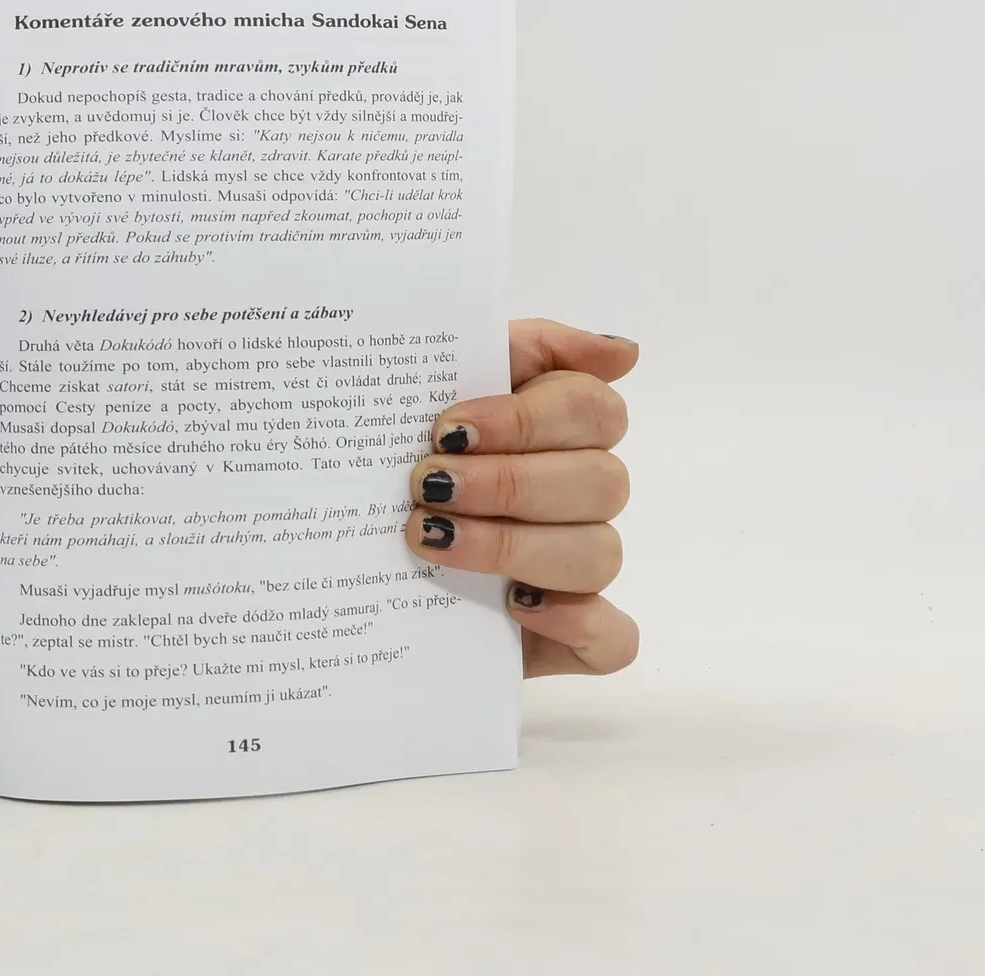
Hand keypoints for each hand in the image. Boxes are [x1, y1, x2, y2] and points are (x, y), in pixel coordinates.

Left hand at [406, 318, 636, 676]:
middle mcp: (585, 495)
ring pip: (600, 554)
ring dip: (514, 544)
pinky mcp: (577, 638)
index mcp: (565, 427)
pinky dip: (573, 621)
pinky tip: (513, 603)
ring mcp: (585, 569)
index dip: (525, 419)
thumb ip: (524, 347)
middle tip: (428, 484)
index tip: (447, 429)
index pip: (593, 408)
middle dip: (509, 482)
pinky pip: (614, 639)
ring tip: (431, 537)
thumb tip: (623, 351)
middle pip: (602, 481)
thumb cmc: (411, 454)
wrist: (361, 551)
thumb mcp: (445, 382)